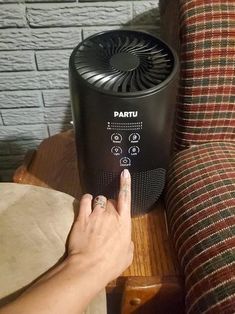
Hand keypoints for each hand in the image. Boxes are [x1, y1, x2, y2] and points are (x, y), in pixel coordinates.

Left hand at [68, 169, 133, 284]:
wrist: (89, 267)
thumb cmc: (110, 264)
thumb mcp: (127, 256)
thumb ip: (128, 244)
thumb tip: (126, 240)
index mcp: (124, 222)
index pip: (126, 197)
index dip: (125, 183)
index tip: (124, 173)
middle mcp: (111, 214)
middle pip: (110, 200)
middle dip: (109, 206)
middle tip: (105, 218)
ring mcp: (96, 214)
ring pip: (98, 199)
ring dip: (98, 203)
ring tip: (95, 212)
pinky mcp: (82, 217)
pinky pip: (85, 200)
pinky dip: (86, 199)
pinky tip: (86, 202)